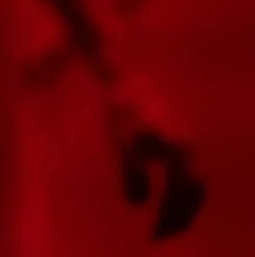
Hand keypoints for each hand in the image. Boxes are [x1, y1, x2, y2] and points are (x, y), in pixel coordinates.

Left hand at [108, 85, 204, 240]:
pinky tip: (166, 201)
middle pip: (193, 194)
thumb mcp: (122, 145)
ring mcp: (188, 145)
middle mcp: (190, 149)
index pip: (181, 195)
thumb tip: (138, 205)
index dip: (170, 218)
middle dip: (178, 217)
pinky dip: (181, 192)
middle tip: (160, 234)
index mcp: (179, 151)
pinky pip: (189, 174)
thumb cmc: (121, 111)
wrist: (125, 80)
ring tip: (163, 224)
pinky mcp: (182, 141)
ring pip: (194, 185)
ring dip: (182, 207)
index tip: (155, 234)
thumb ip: (132, 175)